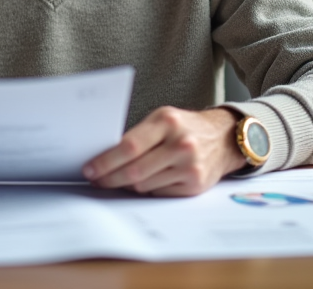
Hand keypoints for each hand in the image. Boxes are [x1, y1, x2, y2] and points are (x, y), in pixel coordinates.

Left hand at [82, 106, 245, 196]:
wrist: (223, 137)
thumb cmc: (184, 127)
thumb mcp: (162, 119)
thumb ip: (137, 135)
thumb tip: (103, 157)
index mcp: (168, 121)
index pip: (129, 146)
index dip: (105, 161)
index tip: (89, 169)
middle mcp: (181, 144)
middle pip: (134, 170)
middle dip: (110, 178)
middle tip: (96, 181)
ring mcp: (190, 166)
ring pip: (144, 185)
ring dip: (126, 185)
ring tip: (116, 180)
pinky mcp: (195, 185)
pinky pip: (159, 193)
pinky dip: (146, 189)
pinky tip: (141, 183)